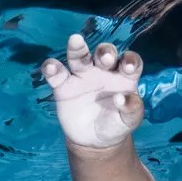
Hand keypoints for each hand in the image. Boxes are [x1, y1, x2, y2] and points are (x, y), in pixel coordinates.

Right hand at [42, 33, 144, 149]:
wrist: (92, 140)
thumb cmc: (115, 124)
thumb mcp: (128, 121)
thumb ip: (131, 110)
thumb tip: (122, 98)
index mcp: (124, 77)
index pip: (130, 62)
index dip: (130, 60)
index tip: (129, 66)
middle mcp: (103, 71)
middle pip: (104, 53)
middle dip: (105, 52)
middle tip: (105, 58)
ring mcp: (82, 76)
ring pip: (80, 57)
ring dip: (77, 48)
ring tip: (75, 40)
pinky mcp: (64, 86)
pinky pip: (57, 74)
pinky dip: (52, 68)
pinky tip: (50, 66)